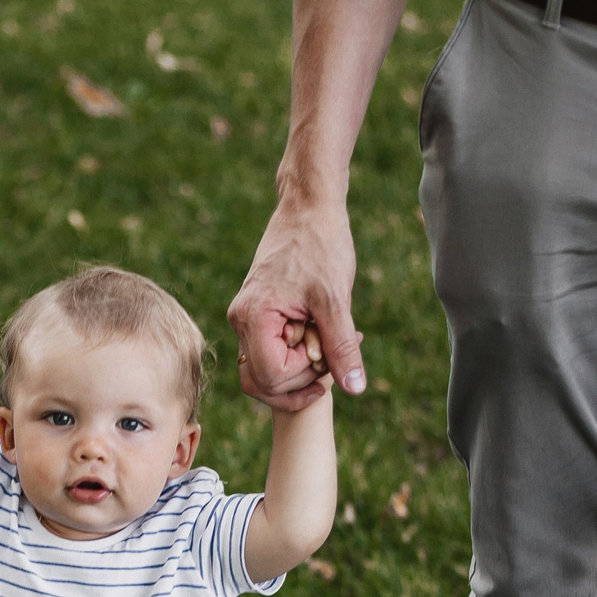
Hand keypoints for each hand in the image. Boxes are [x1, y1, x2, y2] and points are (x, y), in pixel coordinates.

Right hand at [229, 194, 362, 411]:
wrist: (308, 207)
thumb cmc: (321, 245)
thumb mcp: (336, 300)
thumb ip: (341, 347)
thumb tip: (355, 389)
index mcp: (253, 317)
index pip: (272, 377)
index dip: (306, 376)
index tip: (331, 350)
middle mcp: (241, 321)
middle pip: (261, 383)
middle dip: (301, 380)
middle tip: (333, 354)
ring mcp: (246, 319)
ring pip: (264, 372)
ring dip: (299, 371)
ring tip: (329, 346)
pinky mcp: (257, 315)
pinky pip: (270, 352)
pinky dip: (296, 355)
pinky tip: (322, 335)